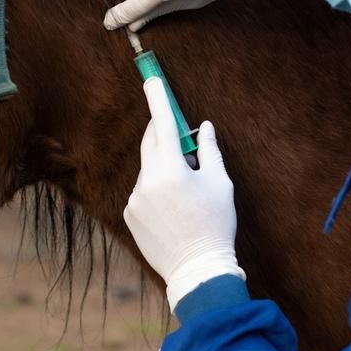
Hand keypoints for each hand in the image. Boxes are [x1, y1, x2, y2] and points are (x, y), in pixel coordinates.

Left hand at [124, 78, 244, 309]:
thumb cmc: (215, 224)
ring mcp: (136, 199)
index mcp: (172, 170)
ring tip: (185, 189)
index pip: (163, 125)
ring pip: (148, 168)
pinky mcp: (130, 214)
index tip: (152, 80)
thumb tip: (203, 127)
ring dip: (163, 166)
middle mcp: (148, 181)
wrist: (197, 270)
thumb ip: (209, 151)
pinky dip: (155, 187)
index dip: (159, 100)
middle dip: (162, 132)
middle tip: (178, 132)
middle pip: (151, 142)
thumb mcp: (220, 184)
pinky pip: (142, 190)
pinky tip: (172, 207)